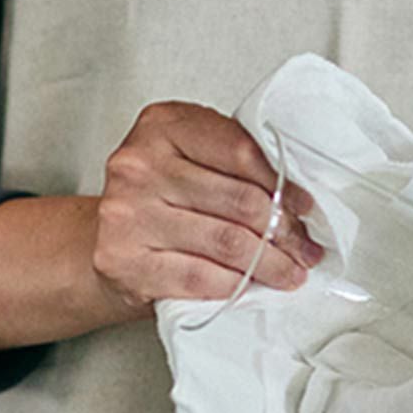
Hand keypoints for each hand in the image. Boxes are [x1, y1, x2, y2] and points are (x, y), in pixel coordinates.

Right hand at [92, 102, 323, 312]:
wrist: (107, 237)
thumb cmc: (159, 195)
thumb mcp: (194, 157)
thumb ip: (236, 161)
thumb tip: (297, 202)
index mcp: (163, 126)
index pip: (240, 151)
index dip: (282, 184)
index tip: (305, 206)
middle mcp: (139, 166)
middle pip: (239, 200)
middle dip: (283, 230)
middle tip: (305, 248)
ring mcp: (128, 214)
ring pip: (226, 242)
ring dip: (270, 263)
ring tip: (291, 271)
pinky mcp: (123, 261)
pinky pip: (199, 277)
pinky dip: (235, 285)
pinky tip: (253, 286)